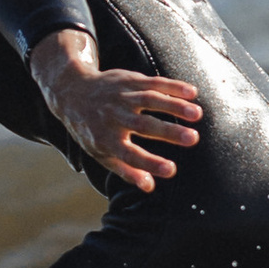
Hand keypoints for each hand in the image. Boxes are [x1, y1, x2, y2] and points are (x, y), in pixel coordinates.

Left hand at [28, 30, 204, 190]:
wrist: (71, 92)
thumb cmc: (91, 130)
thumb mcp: (100, 154)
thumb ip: (126, 170)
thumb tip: (150, 187)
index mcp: (105, 140)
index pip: (129, 154)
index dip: (149, 163)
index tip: (171, 170)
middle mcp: (113, 117)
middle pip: (143, 125)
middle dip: (169, 131)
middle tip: (193, 139)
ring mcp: (121, 96)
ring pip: (150, 99)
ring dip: (174, 105)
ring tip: (197, 114)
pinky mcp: (128, 80)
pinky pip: (153, 82)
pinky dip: (172, 86)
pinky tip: (192, 92)